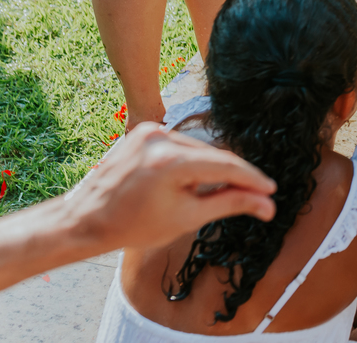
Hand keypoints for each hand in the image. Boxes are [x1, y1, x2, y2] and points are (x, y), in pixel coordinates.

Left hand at [68, 124, 275, 251]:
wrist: (85, 220)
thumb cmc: (132, 226)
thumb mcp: (187, 218)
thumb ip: (230, 204)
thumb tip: (266, 204)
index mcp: (170, 161)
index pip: (225, 165)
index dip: (252, 180)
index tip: (271, 191)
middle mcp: (161, 138)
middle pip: (214, 155)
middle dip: (235, 176)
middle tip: (256, 197)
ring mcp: (151, 131)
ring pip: (199, 149)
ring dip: (213, 169)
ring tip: (220, 193)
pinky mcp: (144, 132)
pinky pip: (181, 145)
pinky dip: (193, 162)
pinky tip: (194, 181)